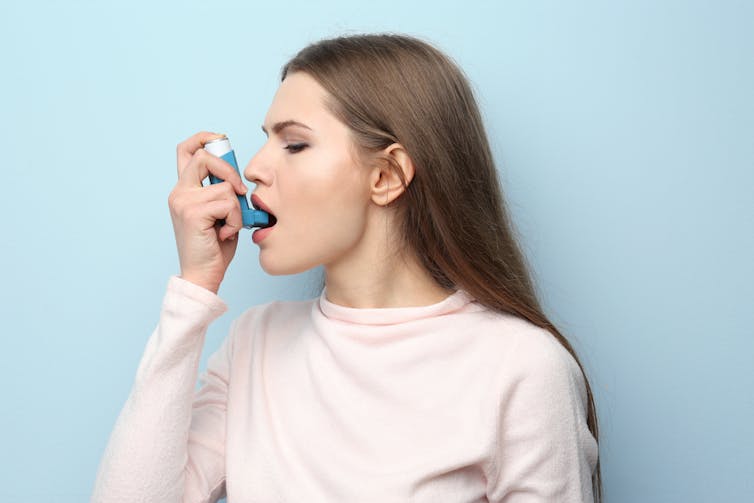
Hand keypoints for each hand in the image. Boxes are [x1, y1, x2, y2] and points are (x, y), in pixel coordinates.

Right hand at [169, 131, 248, 292]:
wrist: (202, 275)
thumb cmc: (215, 247)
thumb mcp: (220, 213)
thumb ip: (223, 192)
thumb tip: (238, 179)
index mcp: (184, 190)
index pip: (187, 150)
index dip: (204, 138)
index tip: (221, 141)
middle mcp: (179, 192)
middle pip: (204, 157)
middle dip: (229, 170)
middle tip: (240, 191)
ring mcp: (183, 201)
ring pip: (225, 188)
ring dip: (236, 209)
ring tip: (228, 227)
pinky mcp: (192, 213)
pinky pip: (228, 204)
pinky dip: (235, 220)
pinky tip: (225, 234)